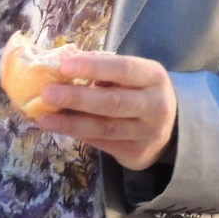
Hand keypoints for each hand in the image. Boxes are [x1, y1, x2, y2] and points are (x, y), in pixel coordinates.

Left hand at [32, 52, 176, 171]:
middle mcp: (155, 106)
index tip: (64, 65)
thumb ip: (103, 69)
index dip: (94, 67)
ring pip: (105, 128)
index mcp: (153, 77)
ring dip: (72, 123)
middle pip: (114, 103)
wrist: (174, 126)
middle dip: (78, 98)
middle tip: (47, 94)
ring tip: (44, 117)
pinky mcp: (137, 154)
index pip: (124, 69)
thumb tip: (60, 63)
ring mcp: (148, 133)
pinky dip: (78, 134)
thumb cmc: (139, 90)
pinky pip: (102, 144)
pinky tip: (57, 127)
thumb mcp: (132, 74)